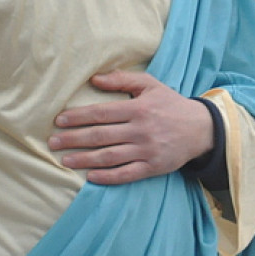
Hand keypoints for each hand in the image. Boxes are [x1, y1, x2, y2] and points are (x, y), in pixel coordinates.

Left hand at [48, 71, 213, 184]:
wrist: (201, 128)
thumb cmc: (170, 104)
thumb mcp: (150, 85)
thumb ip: (122, 79)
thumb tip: (94, 78)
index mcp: (138, 108)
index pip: (102, 113)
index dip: (78, 117)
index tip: (59, 121)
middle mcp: (141, 130)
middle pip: (101, 136)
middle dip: (73, 139)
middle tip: (52, 143)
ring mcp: (147, 150)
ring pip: (109, 156)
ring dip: (84, 159)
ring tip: (65, 160)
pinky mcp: (153, 167)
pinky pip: (126, 174)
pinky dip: (107, 177)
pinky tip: (90, 177)